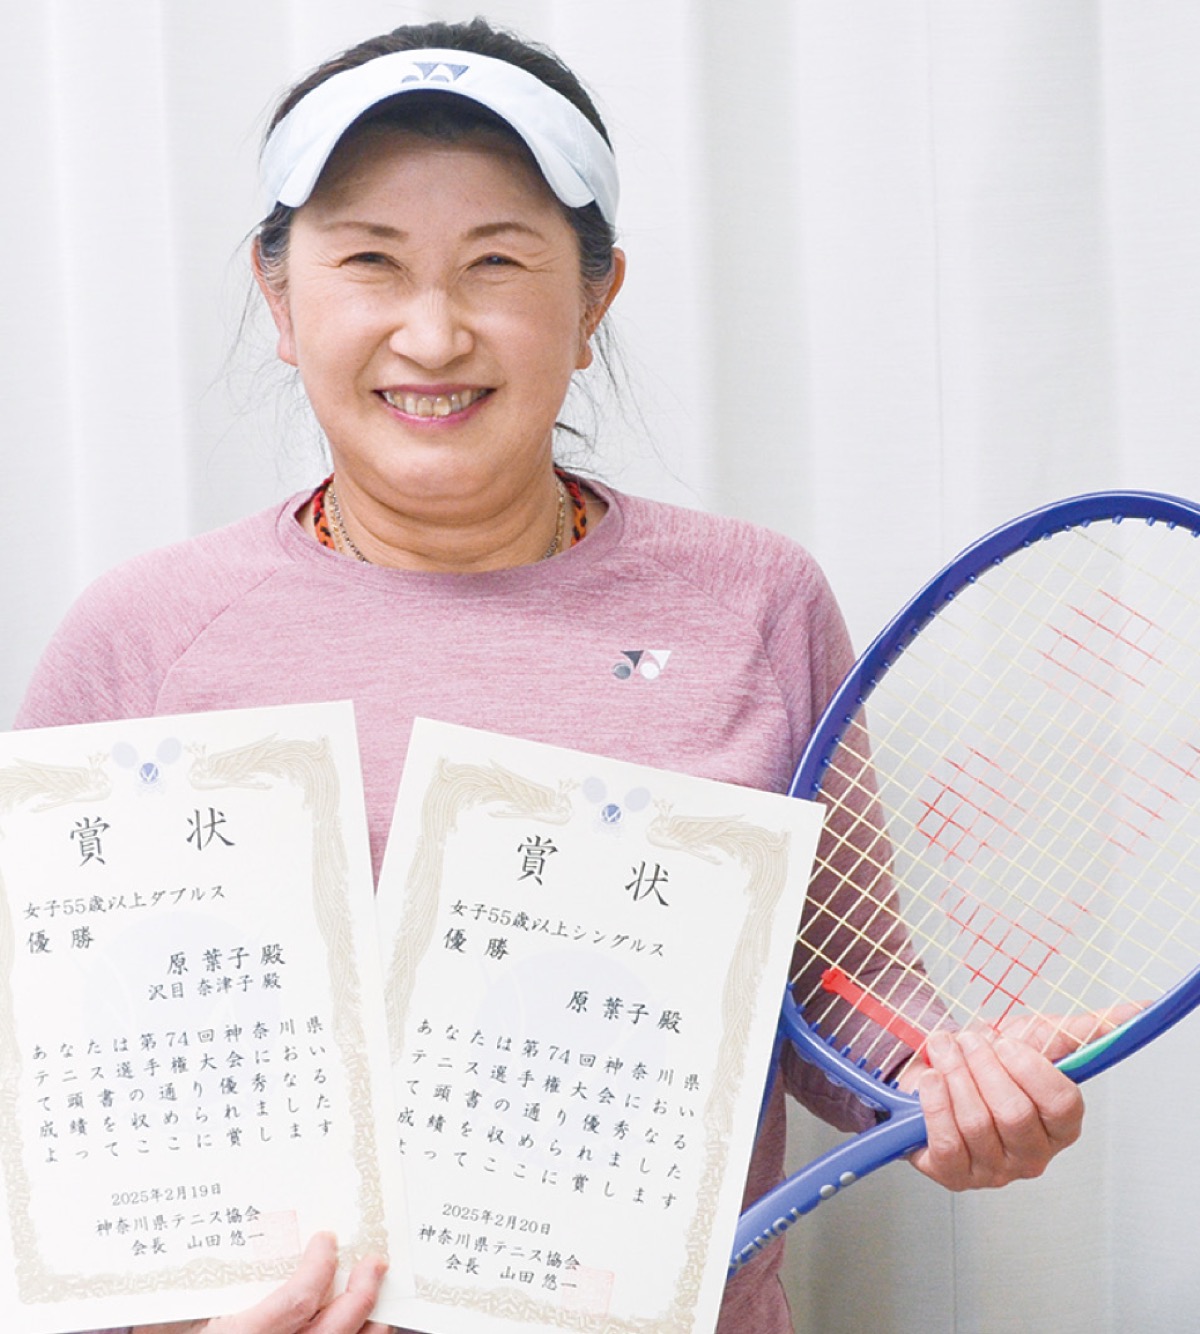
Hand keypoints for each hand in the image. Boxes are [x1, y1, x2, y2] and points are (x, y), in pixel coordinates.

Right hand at [135, 1231, 390, 1333]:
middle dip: (362, 1292)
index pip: (298, 1300)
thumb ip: (186, 1296)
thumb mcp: (164, 1326)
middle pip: (335, 1329)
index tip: (327, 1240)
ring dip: (368, 1326)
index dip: (320, 1266)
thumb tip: (195, 1244)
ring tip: (377, 1300)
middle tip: (375, 1262)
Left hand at [895, 1004, 1138, 1191]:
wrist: (938, 1070)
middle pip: (1013, 1113)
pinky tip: (932, 1079)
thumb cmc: (991, 1061)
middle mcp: (1032, 1156)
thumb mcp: (1036, 1039)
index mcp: (1061, 1126)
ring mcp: (994, 1171)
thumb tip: (1137, 1010)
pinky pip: (947, 1142)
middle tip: (969, 1041)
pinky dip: (935, 1102)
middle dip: (983, 1066)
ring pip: (977, 1123)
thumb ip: (1085, 1030)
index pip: (1061, 1103)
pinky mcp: (954, 1175)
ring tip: (946, 1051)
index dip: (1028, 1067)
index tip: (1006, 1041)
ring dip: (954, 1074)